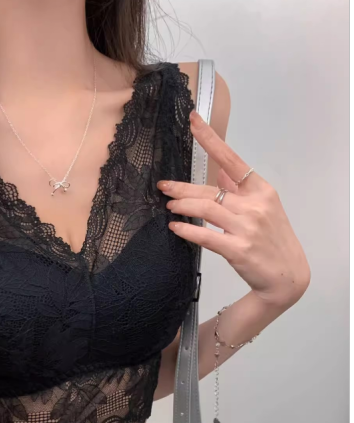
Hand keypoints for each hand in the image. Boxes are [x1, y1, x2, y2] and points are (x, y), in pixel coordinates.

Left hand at [157, 110, 309, 309]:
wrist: (286, 276)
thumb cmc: (272, 239)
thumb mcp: (264, 207)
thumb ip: (240, 188)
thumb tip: (220, 171)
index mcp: (261, 190)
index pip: (231, 159)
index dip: (210, 139)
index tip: (193, 121)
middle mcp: (255, 205)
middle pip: (209, 190)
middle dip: (182, 187)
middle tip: (163, 186)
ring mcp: (247, 227)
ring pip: (205, 209)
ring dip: (182, 206)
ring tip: (169, 206)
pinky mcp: (238, 249)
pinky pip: (205, 236)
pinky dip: (187, 230)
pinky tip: (175, 227)